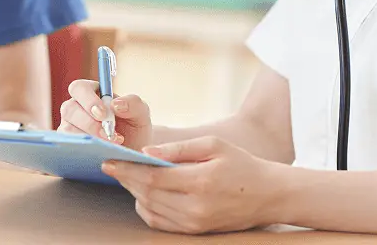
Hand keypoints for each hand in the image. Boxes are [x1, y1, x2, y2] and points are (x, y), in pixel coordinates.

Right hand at [57, 79, 152, 150]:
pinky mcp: (70, 145)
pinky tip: (100, 153)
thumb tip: (115, 104)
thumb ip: (132, 103)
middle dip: (89, 123)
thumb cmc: (135, 127)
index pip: (79, 88)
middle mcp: (77, 108)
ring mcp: (70, 127)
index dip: (88, 100)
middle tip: (108, 134)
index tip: (103, 114)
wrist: (135, 151)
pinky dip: (83, 150)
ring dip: (88, 137)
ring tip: (110, 145)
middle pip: (69, 109)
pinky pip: (68, 147)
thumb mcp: (141, 112)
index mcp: (92, 93)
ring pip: (67, 129)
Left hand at [102, 137, 280, 233]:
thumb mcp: (213, 145)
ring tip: (128, 176)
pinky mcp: (194, 231)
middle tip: (112, 166)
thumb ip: (178, 149)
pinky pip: (160, 222)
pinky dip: (146, 208)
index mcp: (201, 181)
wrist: (268, 195)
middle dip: (126, 179)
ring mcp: (194, 223)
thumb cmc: (241, 164)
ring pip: (150, 209)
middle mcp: (196, 207)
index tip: (108, 161)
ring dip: (134, 193)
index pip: (152, 178)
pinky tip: (144, 194)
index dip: (127, 169)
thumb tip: (147, 152)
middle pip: (147, 194)